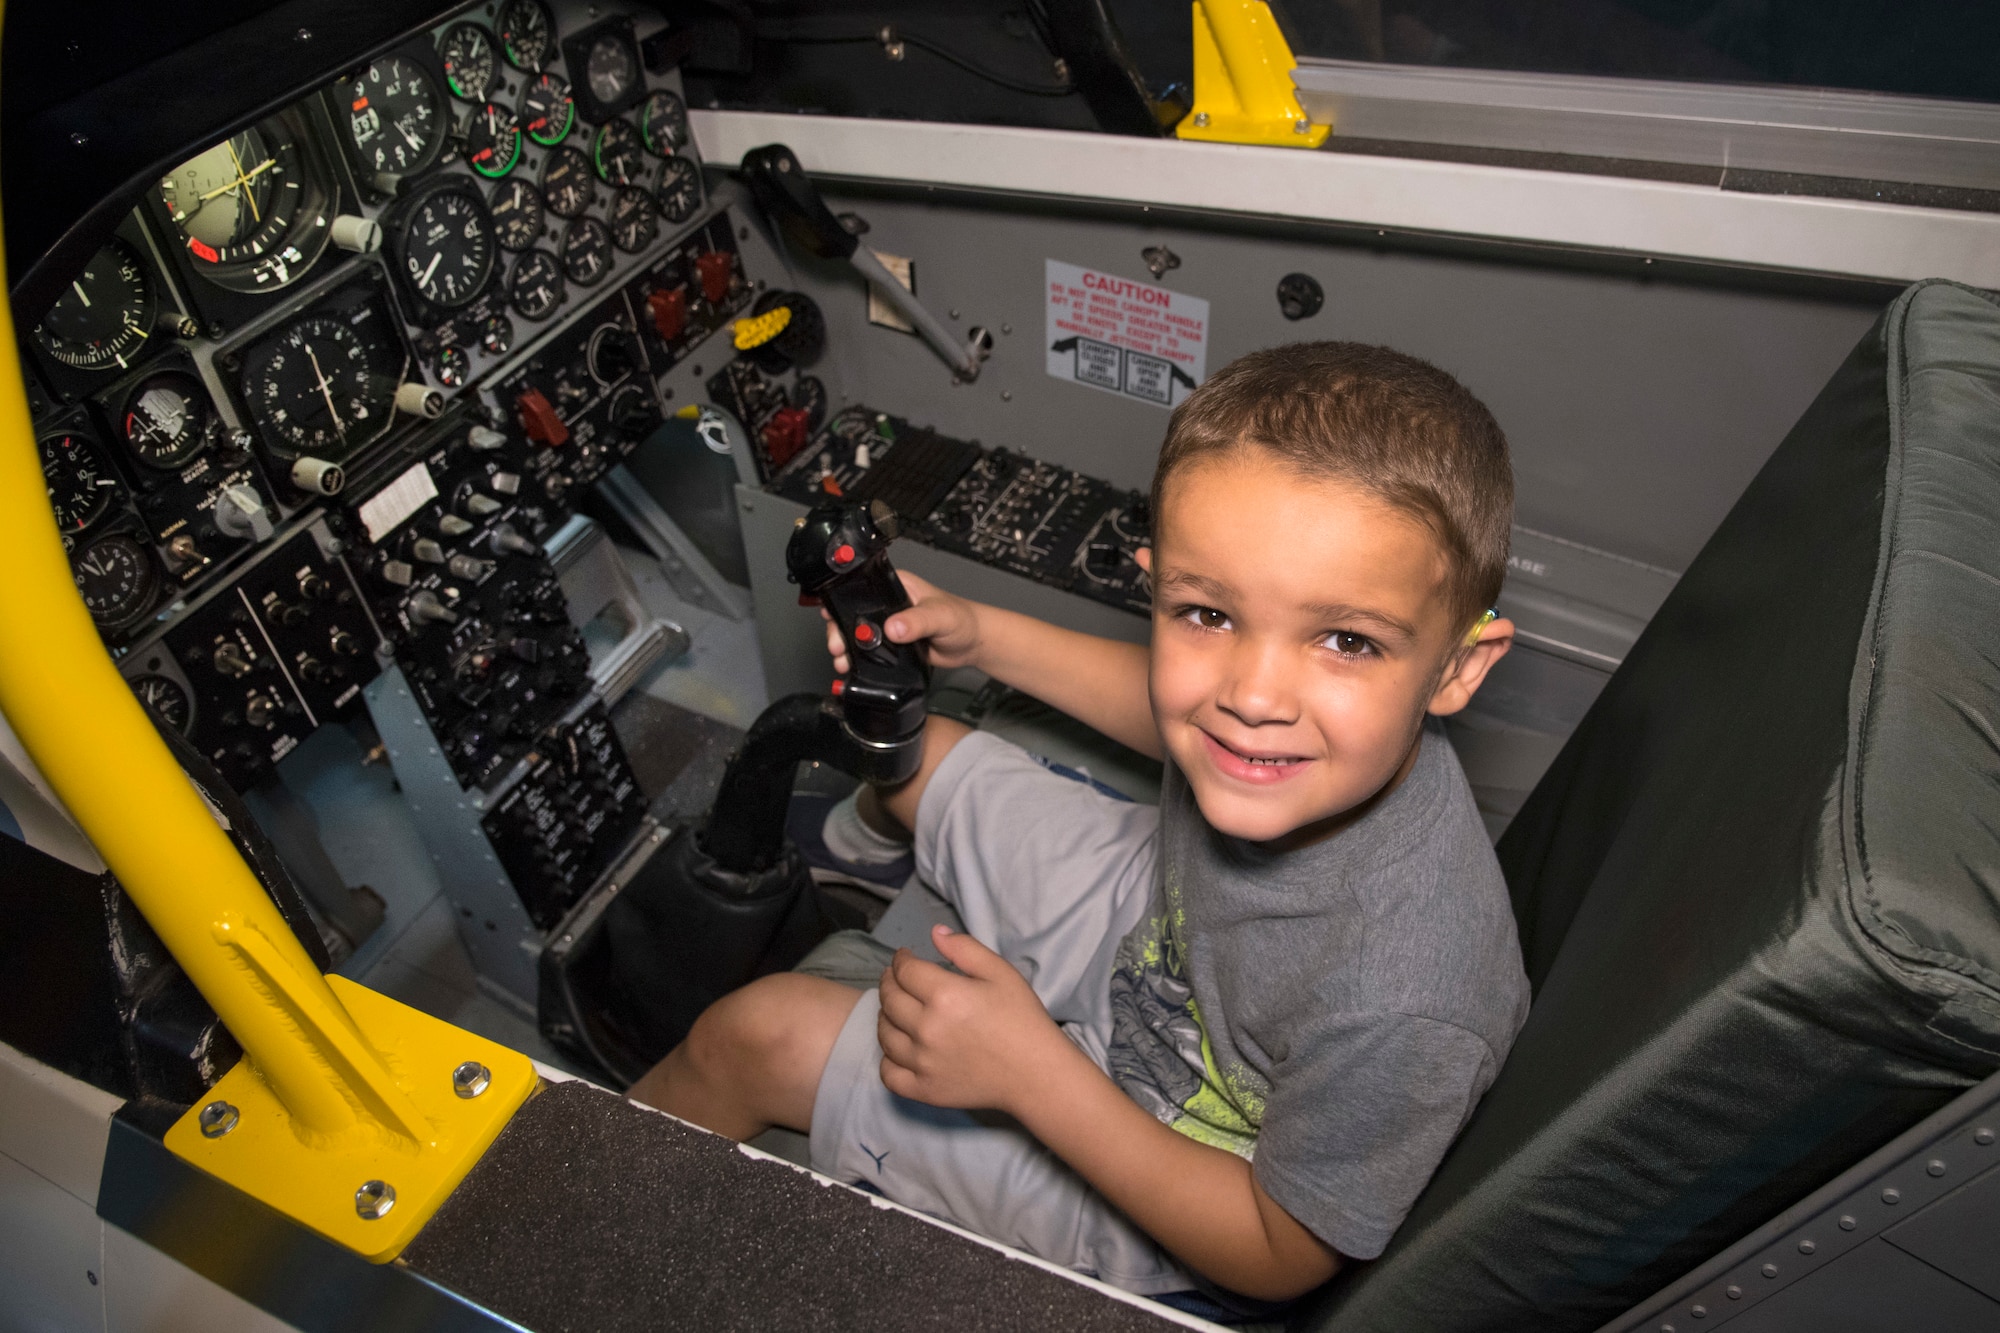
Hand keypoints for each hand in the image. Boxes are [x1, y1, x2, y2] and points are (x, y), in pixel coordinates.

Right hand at [823, 570, 981, 674]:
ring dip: (846, 648)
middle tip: (838, 646)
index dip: (842, 601)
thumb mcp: (940, 616)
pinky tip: (853, 669)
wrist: (972, 643)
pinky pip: (869, 651)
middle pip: (853, 614)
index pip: (861, 589)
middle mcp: (888, 603)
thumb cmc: (962, 619)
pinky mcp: (891, 644)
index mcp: (896, 586)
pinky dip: (859, 660)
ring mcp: (888, 624)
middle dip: (840, 630)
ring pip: (858, 634)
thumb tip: (894, 627)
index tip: (831, 615)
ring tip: (842, 660)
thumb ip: (917, 621)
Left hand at [876, 925, 1066, 1112]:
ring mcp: (922, 1062)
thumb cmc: (1022, 1019)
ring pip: (885, 1035)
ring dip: (885, 1017)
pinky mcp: (924, 1090)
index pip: (905, 971)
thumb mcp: (1001, 973)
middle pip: (890, 999)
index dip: (900, 959)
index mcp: (945, 996)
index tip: (904, 957)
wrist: (1036, 1074)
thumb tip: (934, 932)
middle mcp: (927, 1029)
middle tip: (896, 979)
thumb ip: (965, 949)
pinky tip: (900, 1049)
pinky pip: (889, 1073)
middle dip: (889, 982)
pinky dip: (888, 1059)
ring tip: (896, 1010)